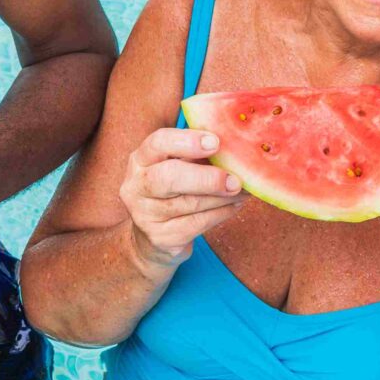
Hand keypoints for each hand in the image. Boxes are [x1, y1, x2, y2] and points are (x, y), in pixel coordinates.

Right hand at [118, 126, 242, 273]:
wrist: (154, 236)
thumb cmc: (172, 191)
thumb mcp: (176, 166)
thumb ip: (197, 154)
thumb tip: (236, 145)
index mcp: (140, 160)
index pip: (158, 143)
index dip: (187, 141)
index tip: (216, 142)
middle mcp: (136, 186)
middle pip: (169, 177)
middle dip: (207, 178)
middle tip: (235, 180)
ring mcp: (145, 214)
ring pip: (190, 203)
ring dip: (222, 197)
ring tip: (243, 189)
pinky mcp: (160, 237)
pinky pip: (197, 223)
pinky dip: (221, 213)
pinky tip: (234, 205)